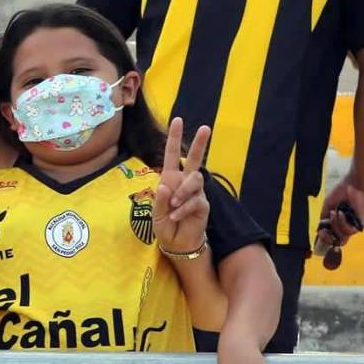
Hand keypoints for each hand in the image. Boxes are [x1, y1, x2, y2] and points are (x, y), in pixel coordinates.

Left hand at [154, 118, 211, 253]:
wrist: (176, 243)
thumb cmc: (165, 225)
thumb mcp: (157, 212)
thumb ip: (161, 199)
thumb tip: (166, 185)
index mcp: (171, 179)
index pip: (173, 155)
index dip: (175, 138)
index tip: (178, 120)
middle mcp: (185, 183)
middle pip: (195, 160)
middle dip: (200, 143)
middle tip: (206, 127)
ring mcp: (196, 193)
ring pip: (194, 181)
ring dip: (183, 192)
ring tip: (174, 206)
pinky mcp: (203, 205)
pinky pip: (196, 201)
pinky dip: (184, 209)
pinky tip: (176, 216)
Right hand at [317, 173, 363, 249]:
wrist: (353, 185)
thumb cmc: (341, 193)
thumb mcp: (327, 207)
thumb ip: (323, 220)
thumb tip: (318, 231)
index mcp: (341, 223)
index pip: (334, 237)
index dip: (325, 238)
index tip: (319, 232)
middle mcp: (349, 226)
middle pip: (339, 242)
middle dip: (328, 239)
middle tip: (323, 232)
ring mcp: (356, 225)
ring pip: (342, 237)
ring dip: (335, 225)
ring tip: (334, 212)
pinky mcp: (362, 224)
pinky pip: (349, 231)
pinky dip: (342, 222)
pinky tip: (341, 213)